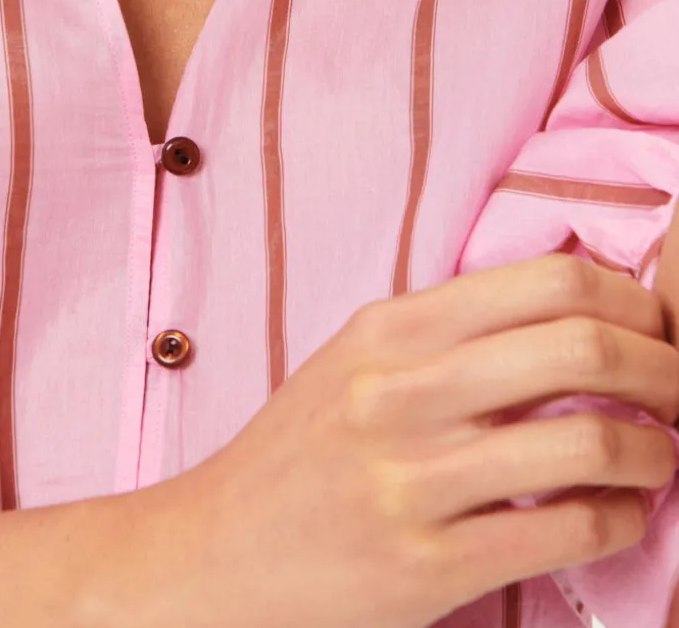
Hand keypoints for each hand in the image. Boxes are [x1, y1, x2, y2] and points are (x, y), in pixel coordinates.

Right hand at [136, 254, 678, 627]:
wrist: (213, 555)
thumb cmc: (301, 453)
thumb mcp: (357, 361)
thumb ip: (450, 330)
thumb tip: (575, 301)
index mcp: (390, 328)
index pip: (549, 281)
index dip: (631, 302)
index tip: (656, 329)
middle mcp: (401, 391)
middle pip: (581, 347)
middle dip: (664, 368)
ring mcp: (411, 480)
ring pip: (588, 442)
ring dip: (656, 452)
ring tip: (661, 458)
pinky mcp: (425, 567)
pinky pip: (565, 532)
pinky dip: (619, 521)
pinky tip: (617, 517)